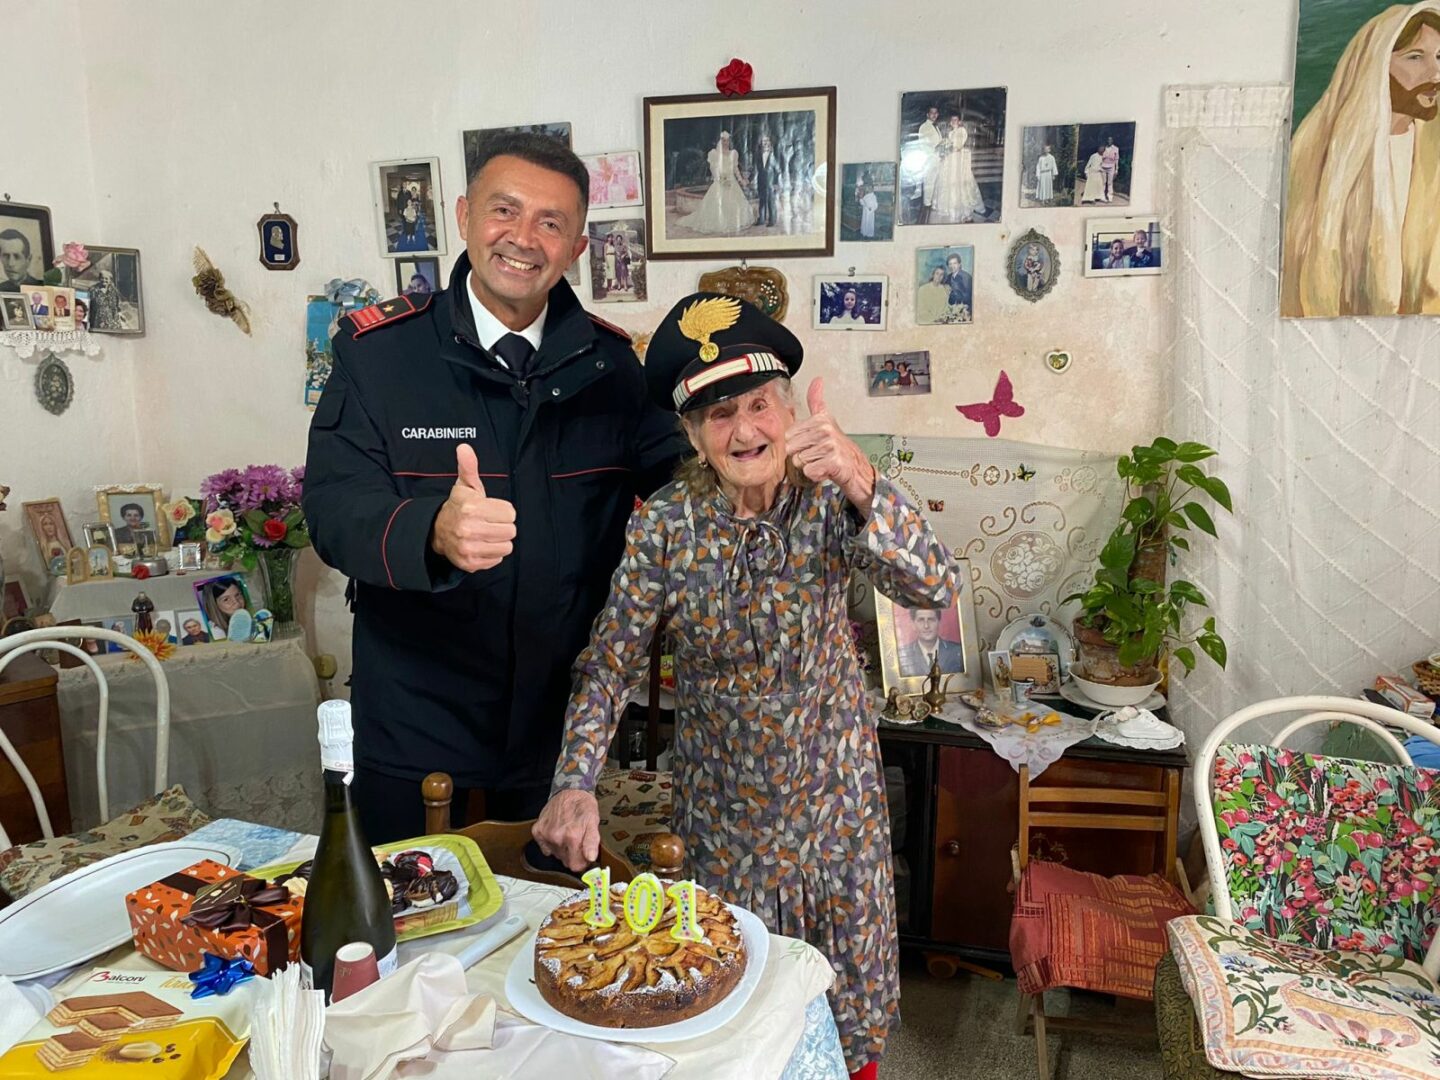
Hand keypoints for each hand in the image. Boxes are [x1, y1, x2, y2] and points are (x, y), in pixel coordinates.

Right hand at [429, 444, 516, 570]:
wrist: (437, 531)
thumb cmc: (459, 506)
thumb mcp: (465, 486)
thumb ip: (469, 466)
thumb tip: (464, 447)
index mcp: (471, 508)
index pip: (510, 513)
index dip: (503, 511)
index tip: (491, 510)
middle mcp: (468, 529)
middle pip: (511, 531)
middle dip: (502, 526)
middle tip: (489, 522)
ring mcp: (468, 548)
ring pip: (507, 547)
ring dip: (499, 541)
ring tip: (486, 534)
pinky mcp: (470, 564)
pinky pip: (497, 560)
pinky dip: (492, 554)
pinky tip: (481, 545)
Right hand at [533, 789, 600, 871]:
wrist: (569, 790)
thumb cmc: (583, 805)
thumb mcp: (594, 822)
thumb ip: (592, 842)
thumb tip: (590, 858)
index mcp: (572, 836)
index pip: (576, 866)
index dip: (582, 862)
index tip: (585, 856)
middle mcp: (557, 837)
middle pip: (565, 861)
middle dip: (573, 854)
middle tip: (577, 840)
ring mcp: (545, 834)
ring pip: (556, 855)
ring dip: (562, 848)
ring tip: (568, 833)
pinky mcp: (537, 831)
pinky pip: (545, 848)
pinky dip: (551, 843)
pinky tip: (557, 832)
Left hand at [784, 378, 874, 507]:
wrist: (857, 468)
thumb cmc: (839, 447)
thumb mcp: (827, 420)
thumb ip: (816, 401)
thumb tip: (817, 380)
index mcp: (820, 419)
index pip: (788, 435)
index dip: (798, 444)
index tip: (812, 444)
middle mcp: (825, 430)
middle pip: (791, 448)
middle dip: (802, 456)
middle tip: (818, 455)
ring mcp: (830, 446)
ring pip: (799, 461)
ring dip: (810, 465)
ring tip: (823, 461)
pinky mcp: (833, 462)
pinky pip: (809, 471)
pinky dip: (816, 475)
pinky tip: (826, 470)